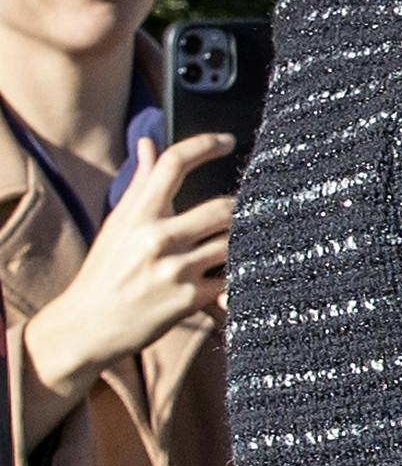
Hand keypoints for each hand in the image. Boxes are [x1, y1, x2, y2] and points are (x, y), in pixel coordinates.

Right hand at [23, 136, 232, 413]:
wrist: (88, 325)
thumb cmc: (105, 270)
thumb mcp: (116, 225)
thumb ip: (139, 184)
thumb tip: (149, 143)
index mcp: (137, 215)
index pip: (173, 164)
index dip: (204, 145)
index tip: (226, 141)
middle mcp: (158, 238)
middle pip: (223, 208)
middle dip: (240, 208)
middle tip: (250, 208)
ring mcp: (176, 269)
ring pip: (233, 242)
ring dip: (245, 240)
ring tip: (251, 240)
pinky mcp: (191, 299)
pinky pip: (232, 279)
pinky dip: (241, 275)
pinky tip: (246, 273)